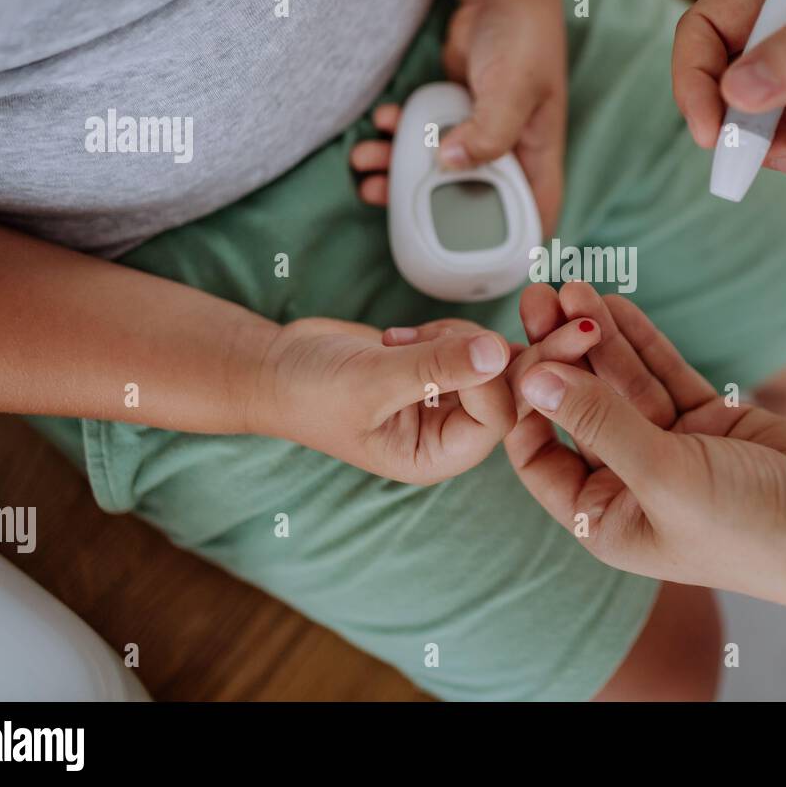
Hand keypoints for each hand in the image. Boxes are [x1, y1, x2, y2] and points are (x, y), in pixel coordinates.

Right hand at [246, 316, 516, 484]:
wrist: (277, 367)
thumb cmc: (310, 391)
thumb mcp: (371, 380)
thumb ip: (435, 366)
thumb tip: (496, 351)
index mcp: (436, 456)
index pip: (495, 418)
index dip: (488, 377)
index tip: (456, 345)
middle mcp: (450, 432)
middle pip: (508, 390)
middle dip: (484, 352)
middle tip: (439, 332)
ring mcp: (448, 400)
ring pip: (492, 359)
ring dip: (454, 337)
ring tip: (400, 341)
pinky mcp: (441, 370)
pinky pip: (471, 343)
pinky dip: (445, 330)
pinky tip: (401, 336)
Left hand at [352, 0, 567, 233]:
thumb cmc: (523, 38)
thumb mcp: (513, 87)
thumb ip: (489, 130)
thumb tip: (450, 164)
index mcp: (536, 158)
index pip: (532, 217)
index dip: (507, 249)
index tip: (467, 264)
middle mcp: (508, 155)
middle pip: (468, 201)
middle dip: (424, 208)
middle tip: (382, 199)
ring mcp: (478, 137)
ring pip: (436, 173)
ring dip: (397, 172)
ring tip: (365, 165)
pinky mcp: (454, 118)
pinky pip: (420, 140)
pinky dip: (395, 138)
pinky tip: (380, 124)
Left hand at [504, 287, 785, 604]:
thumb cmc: (755, 529)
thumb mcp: (666, 476)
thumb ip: (600, 422)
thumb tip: (533, 378)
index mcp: (605, 519)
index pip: (541, 455)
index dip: (524, 404)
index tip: (515, 351)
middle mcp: (630, 484)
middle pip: (578, 407)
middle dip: (557, 353)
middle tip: (536, 297)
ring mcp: (669, 449)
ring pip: (619, 382)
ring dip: (595, 335)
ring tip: (569, 286)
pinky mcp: (706, 421)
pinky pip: (661, 372)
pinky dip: (640, 339)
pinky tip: (613, 303)